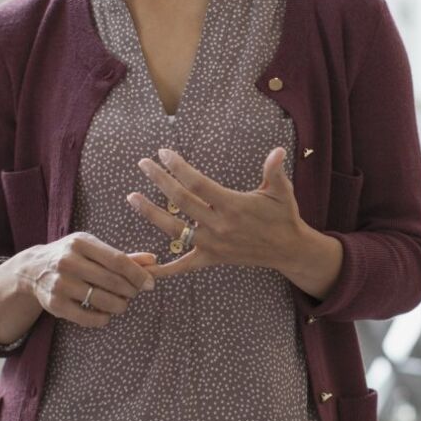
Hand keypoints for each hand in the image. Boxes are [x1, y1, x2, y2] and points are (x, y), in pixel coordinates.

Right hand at [21, 233, 155, 328]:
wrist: (32, 269)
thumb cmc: (71, 256)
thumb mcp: (93, 248)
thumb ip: (123, 256)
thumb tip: (154, 261)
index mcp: (81, 243)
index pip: (117, 260)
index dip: (137, 274)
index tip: (149, 284)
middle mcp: (68, 261)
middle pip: (111, 281)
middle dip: (130, 291)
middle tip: (134, 294)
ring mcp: (60, 283)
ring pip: (101, 300)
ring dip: (119, 305)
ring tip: (121, 304)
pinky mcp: (54, 304)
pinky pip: (86, 317)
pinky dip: (102, 318)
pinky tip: (106, 314)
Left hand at [128, 147, 306, 279]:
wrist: (288, 250)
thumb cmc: (283, 216)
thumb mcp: (281, 191)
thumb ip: (275, 171)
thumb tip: (277, 150)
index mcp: (233, 206)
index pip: (198, 184)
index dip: (179, 168)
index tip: (164, 153)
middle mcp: (219, 226)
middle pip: (181, 201)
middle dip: (160, 180)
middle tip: (143, 164)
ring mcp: (212, 244)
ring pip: (174, 229)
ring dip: (151, 213)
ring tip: (132, 197)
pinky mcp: (211, 258)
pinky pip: (183, 266)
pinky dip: (163, 270)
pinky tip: (144, 267)